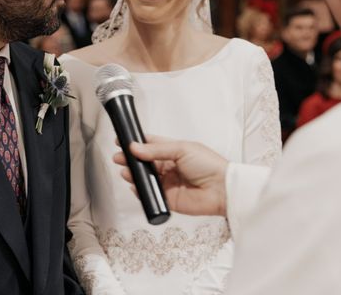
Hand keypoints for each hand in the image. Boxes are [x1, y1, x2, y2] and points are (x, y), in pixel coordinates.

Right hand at [113, 137, 227, 216]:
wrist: (222, 189)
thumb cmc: (208, 165)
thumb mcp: (181, 149)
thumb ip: (156, 150)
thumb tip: (135, 148)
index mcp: (173, 151)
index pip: (150, 145)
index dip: (136, 143)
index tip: (122, 141)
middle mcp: (169, 167)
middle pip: (144, 162)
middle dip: (130, 159)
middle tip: (118, 157)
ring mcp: (167, 183)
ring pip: (144, 178)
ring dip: (133, 174)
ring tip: (126, 171)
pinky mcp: (168, 199)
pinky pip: (150, 195)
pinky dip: (140, 192)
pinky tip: (135, 186)